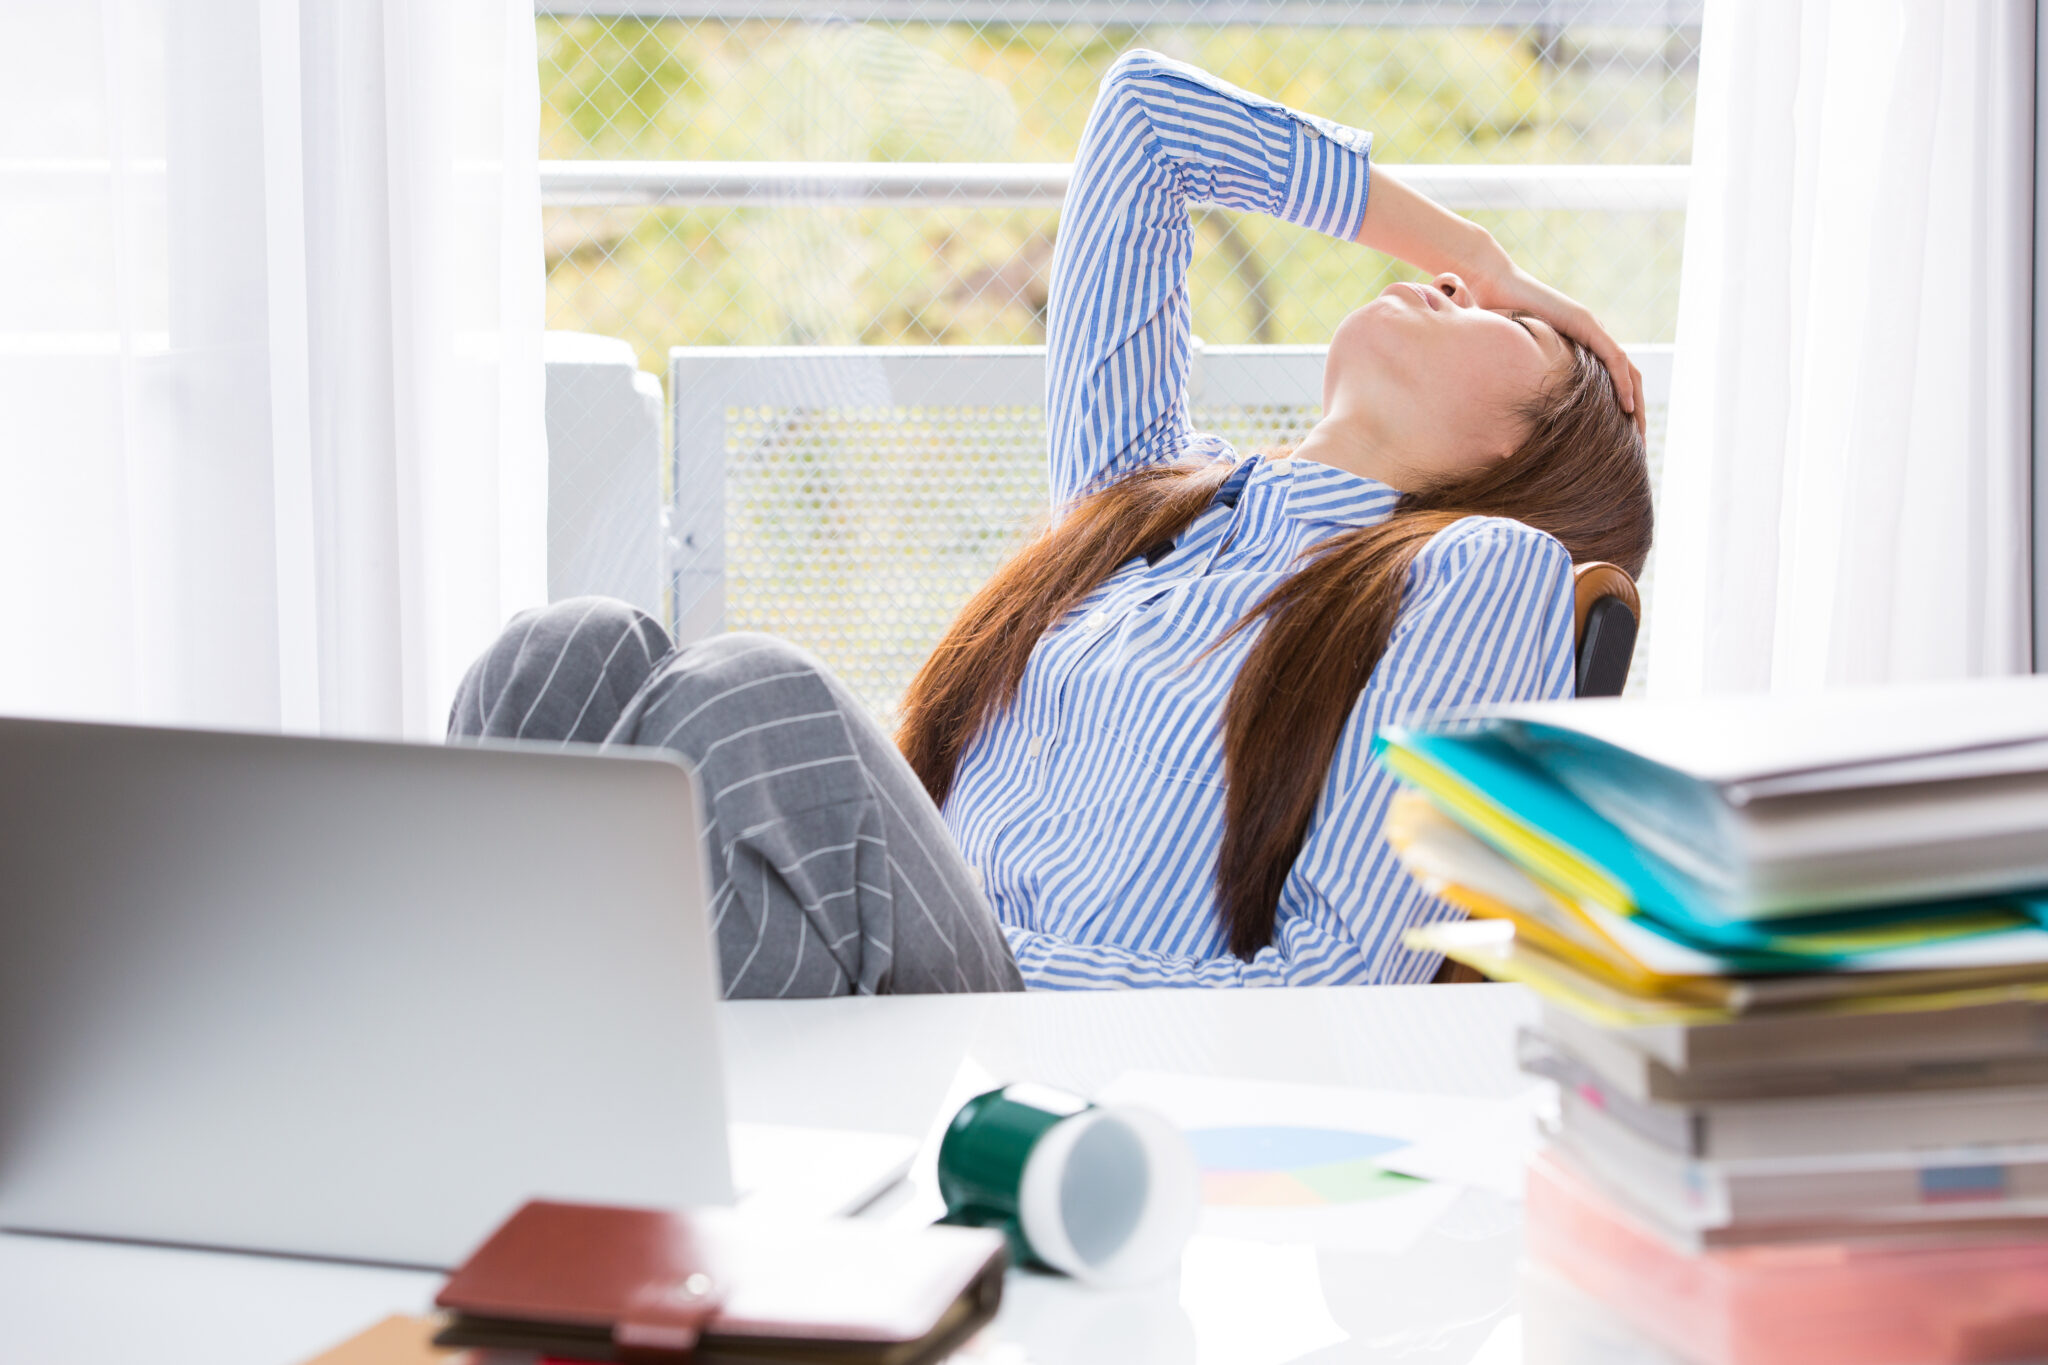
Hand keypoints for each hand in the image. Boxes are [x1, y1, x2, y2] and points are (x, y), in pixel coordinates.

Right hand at [1462, 256, 1644, 434]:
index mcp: (1579, 347)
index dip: (1620, 407)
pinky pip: (1614, 358)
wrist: (1493, 285)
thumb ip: (1525, 377)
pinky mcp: (1586, 324)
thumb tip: (1510, 418)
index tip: (1621, 438)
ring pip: (1627, 370)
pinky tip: (1626, 406)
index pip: (1611, 380)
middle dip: (1635, 412)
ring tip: (1638, 432)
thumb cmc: (1497, 319)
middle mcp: (1592, 337)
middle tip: (1638, 444)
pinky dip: (1623, 383)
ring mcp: (1592, 328)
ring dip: (1636, 402)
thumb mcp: (1517, 358)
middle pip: (1626, 378)